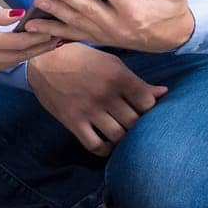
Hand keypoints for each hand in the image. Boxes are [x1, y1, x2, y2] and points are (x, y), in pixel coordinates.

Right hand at [0, 5, 56, 80]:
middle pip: (18, 57)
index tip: (55, 29)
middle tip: (61, 38)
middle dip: (40, 48)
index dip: (38, 38)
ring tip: (48, 44)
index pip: (18, 43)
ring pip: (10, 64)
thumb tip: (20, 14)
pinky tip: (23, 50)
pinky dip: (13, 58)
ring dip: (29, 54)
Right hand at [25, 43, 167, 156]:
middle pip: (134, 121)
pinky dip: (105, 149)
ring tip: (123, 132)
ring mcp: (89, 110)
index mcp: (118, 76)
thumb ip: (137, 81)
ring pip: (118, 136)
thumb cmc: (82, 58)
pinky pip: (95, 145)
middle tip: (134, 122)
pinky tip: (108, 142)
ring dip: (124, 137)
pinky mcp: (73, 122)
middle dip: (138, 124)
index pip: (147, 102)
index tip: (145, 108)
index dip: (150, 108)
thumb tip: (163, 93)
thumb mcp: (112, 63)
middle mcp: (105, 94)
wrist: (44, 60)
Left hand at [28, 0, 195, 51]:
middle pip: (88, 8)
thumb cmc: (172, 7)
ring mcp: (105, 33)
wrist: (169, 37)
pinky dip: (51, 30)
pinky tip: (32, 25)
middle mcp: (117, 24)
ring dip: (55, 11)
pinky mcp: (96, 37)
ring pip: (76, 22)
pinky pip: (71, 34)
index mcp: (135, 10)